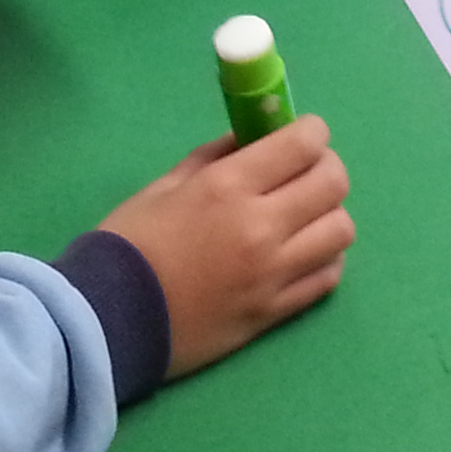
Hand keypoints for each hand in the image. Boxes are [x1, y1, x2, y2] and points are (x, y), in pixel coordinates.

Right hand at [95, 116, 353, 377]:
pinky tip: (302, 253)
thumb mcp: (164, 185)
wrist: (109, 320)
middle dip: (326, 167)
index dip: (312, 131)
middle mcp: (262, 226)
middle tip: (305, 172)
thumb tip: (252, 140)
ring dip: (328, 214)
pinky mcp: (276, 311)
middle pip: (333, 183)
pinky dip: (325, 258)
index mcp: (228, 187)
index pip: (304, 145)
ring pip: (341, 230)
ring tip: (305, 216)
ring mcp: (274, 274)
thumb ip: (215, 157)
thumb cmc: (128, 243)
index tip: (304, 133)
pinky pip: (328, 277)